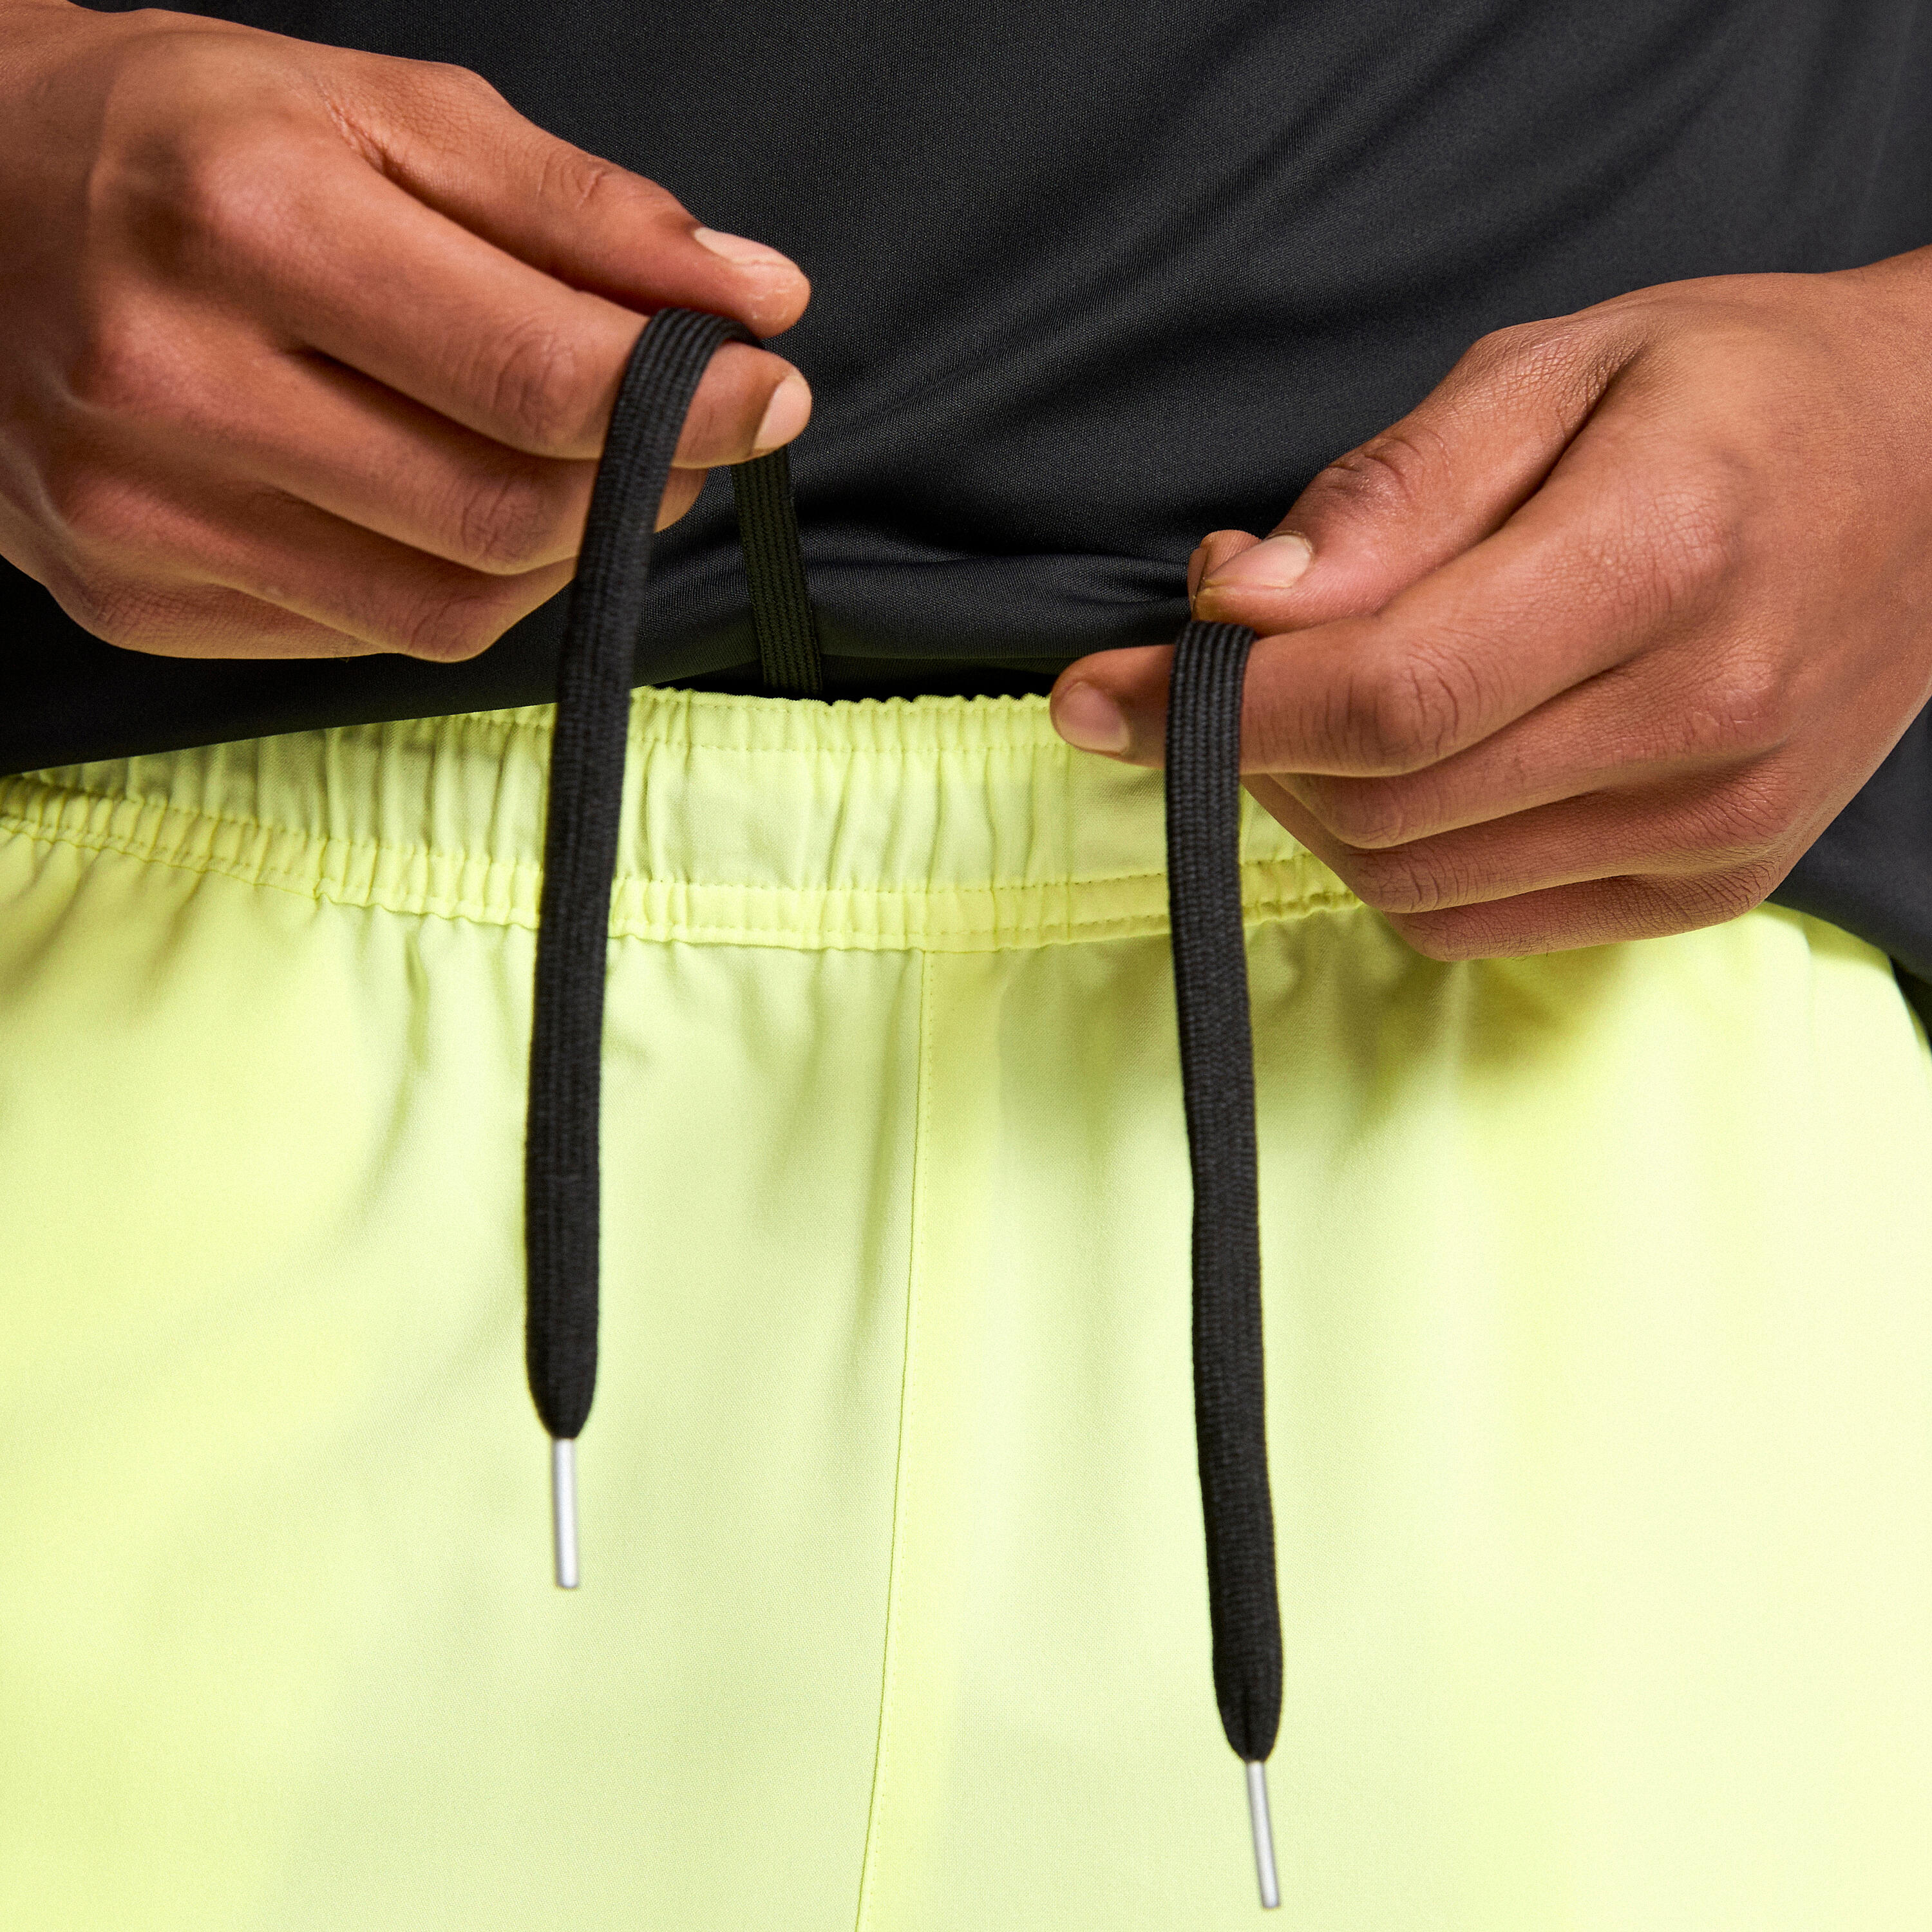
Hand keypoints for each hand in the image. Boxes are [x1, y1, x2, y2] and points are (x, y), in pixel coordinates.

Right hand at [0, 0, 810, 659]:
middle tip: (674, 425)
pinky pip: (373, 635)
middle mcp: (174, 382)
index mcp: (242, 218)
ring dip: (565, 549)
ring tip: (574, 461)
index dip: (689, 401)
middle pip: (508, 512)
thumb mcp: (371, 104)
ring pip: (455, 604)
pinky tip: (460, 504)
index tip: (769, 388)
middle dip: (636, 480)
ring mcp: (142, 513)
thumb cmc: (166, 134)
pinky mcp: (134, 596)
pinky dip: (465, 582)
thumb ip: (576, 208)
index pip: (535, 374)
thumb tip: (753, 294)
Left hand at [1050, 253, 1931, 958]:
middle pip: (1378, 799)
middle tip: (1232, 661)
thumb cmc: (1734, 397)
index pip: (1385, 695)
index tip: (1103, 695)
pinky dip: (1390, 859)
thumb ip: (1389, 494)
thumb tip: (1237, 604)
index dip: (1212, 711)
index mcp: (1665, 556)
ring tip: (1329, 699)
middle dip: (1248, 749)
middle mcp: (1702, 718)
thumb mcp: (1553, 367)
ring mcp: (1712, 826)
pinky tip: (1405, 767)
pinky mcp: (1706, 888)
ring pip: (1407, 880)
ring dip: (1310, 807)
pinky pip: (1472, 920)